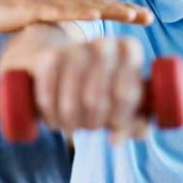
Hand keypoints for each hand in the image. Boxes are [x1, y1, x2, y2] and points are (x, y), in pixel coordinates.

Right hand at [0, 0, 152, 33]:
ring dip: (110, 8)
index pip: (98, 3)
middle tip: (148, 17)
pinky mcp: (32, 6)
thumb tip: (76, 42)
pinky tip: (95, 14)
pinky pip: (59, 10)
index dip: (121, 10)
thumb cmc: (10, 15)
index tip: (145, 18)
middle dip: (124, 9)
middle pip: (98, 1)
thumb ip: (60, 24)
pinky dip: (78, 11)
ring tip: (132, 15)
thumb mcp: (41, 20)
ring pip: (85, 3)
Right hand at [3, 35, 148, 143]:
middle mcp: (103, 44)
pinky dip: (50, 110)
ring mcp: (75, 47)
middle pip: (99, 89)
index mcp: (129, 50)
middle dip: (95, 117)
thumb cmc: (107, 92)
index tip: (114, 124)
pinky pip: (47, 88)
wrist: (70, 71)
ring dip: (70, 118)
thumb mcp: (127, 107)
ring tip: (72, 127)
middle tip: (92, 127)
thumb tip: (117, 138)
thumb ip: (136, 124)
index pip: (129, 84)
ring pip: (72, 90)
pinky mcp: (48, 56)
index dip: (122, 109)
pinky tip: (54, 121)